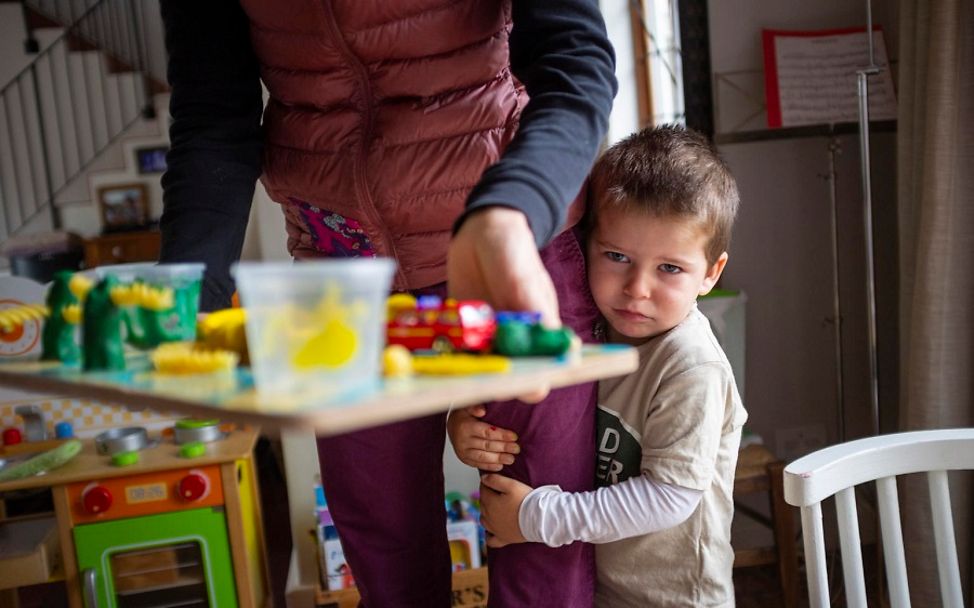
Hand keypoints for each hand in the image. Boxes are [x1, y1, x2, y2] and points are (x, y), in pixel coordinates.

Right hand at [447, 405, 519, 470]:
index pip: (487, 432)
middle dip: (503, 448)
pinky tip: (500, 466)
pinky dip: (489, 466)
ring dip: (498, 459)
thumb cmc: (464, 414)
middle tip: (516, 449)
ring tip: (511, 459)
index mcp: (465, 426)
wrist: (451, 425)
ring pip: (483, 457)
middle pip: (486, 445)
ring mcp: (462, 451)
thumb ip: (475, 406)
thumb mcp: (468, 406)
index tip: (514, 436)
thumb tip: (482, 411)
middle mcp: (463, 440)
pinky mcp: (464, 459)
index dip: (501, 435)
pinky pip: (477, 464)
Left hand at [448, 207, 558, 401]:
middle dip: (484, 381)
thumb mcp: (524, 280)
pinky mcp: (461, 334)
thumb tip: (566, 350)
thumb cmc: (514, 253)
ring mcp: (486, 342)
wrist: (483, 232)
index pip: (538, 379)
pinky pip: (451, 353)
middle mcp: (513, 346)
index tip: (507, 379)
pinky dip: (440, 355)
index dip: (526, 385)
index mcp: (538, 338)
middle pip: (502, 381)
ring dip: (458, 371)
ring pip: (474, 372)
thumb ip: (537, 314)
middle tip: (467, 368)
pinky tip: (429, 346)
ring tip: (444, 357)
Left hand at [480, 473, 532, 547]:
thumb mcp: (512, 484)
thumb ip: (495, 480)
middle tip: (499, 492)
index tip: (494, 480)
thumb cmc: (526, 501)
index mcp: (490, 502)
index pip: (483, 489)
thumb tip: (483, 478)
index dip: (488, 483)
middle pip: (483, 504)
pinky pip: (490, 539)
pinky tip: (492, 530)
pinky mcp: (503, 539)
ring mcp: (495, 530)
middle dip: (488, 496)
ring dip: (487, 513)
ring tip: (497, 508)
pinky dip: (488, 535)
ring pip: (483, 520)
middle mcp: (488, 517)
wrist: (539, 519)